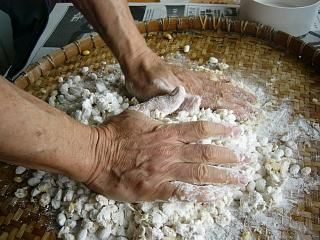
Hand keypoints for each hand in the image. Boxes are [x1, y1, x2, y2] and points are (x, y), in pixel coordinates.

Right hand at [83, 88, 249, 201]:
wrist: (94, 154)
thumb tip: (181, 94)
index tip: (238, 134)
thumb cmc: (115, 132)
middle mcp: (170, 151)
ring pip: (200, 174)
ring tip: (240, 180)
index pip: (202, 129)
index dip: (223, 130)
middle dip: (230, 157)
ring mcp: (164, 171)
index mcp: (167, 131)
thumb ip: (162, 104)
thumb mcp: (139, 112)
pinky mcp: (155, 189)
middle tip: (247, 161)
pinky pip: (183, 194)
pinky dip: (200, 196)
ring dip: (223, 177)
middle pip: (207, 153)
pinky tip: (215, 197)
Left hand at [124, 51, 256, 119]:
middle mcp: (195, 85)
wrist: (138, 63)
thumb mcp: (153, 92)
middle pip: (224, 93)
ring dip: (236, 93)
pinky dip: (222, 84)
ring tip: (250, 97)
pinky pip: (211, 81)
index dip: (234, 108)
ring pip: (219, 87)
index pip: (218, 100)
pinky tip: (227, 85)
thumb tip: (197, 102)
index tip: (249, 114)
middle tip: (257, 108)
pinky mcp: (188, 77)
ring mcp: (193, 80)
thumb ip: (173, 97)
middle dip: (241, 101)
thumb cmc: (144, 81)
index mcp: (190, 91)